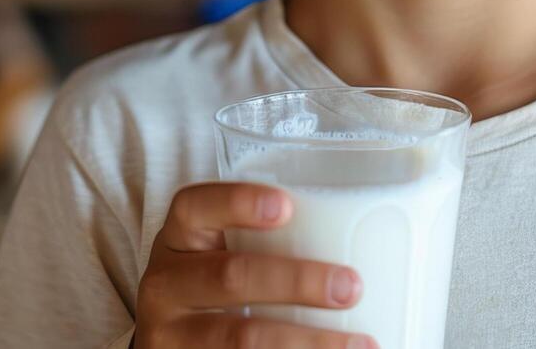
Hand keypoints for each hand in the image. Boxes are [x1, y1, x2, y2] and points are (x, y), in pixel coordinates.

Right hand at [135, 181, 374, 347]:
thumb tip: (369, 235)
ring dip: (307, 343)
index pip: (195, 206)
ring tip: (359, 345)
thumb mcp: (219, 253)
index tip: (287, 207)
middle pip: (230, 275)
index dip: (237, 202)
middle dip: (296, 281)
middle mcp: (166, 284)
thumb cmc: (213, 284)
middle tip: (352, 287)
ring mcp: (172, 334)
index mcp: (178, 238)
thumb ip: (268, 242)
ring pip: (240, 338)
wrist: (170, 341)